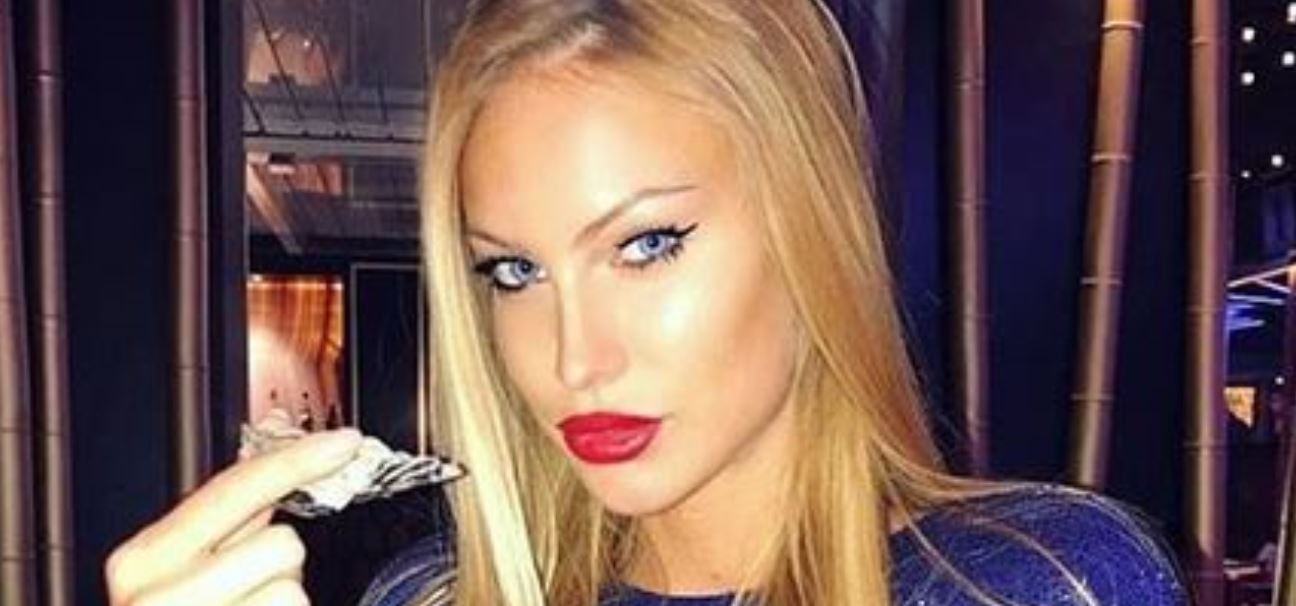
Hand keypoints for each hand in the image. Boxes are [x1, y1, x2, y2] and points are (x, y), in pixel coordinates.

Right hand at [105, 429, 362, 604]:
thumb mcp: (184, 572)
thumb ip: (227, 524)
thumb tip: (284, 465)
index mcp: (143, 561)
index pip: (234, 488)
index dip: (298, 460)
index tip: (346, 443)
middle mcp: (156, 597)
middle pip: (280, 544)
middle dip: (282, 566)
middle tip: (251, 592)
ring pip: (293, 590)